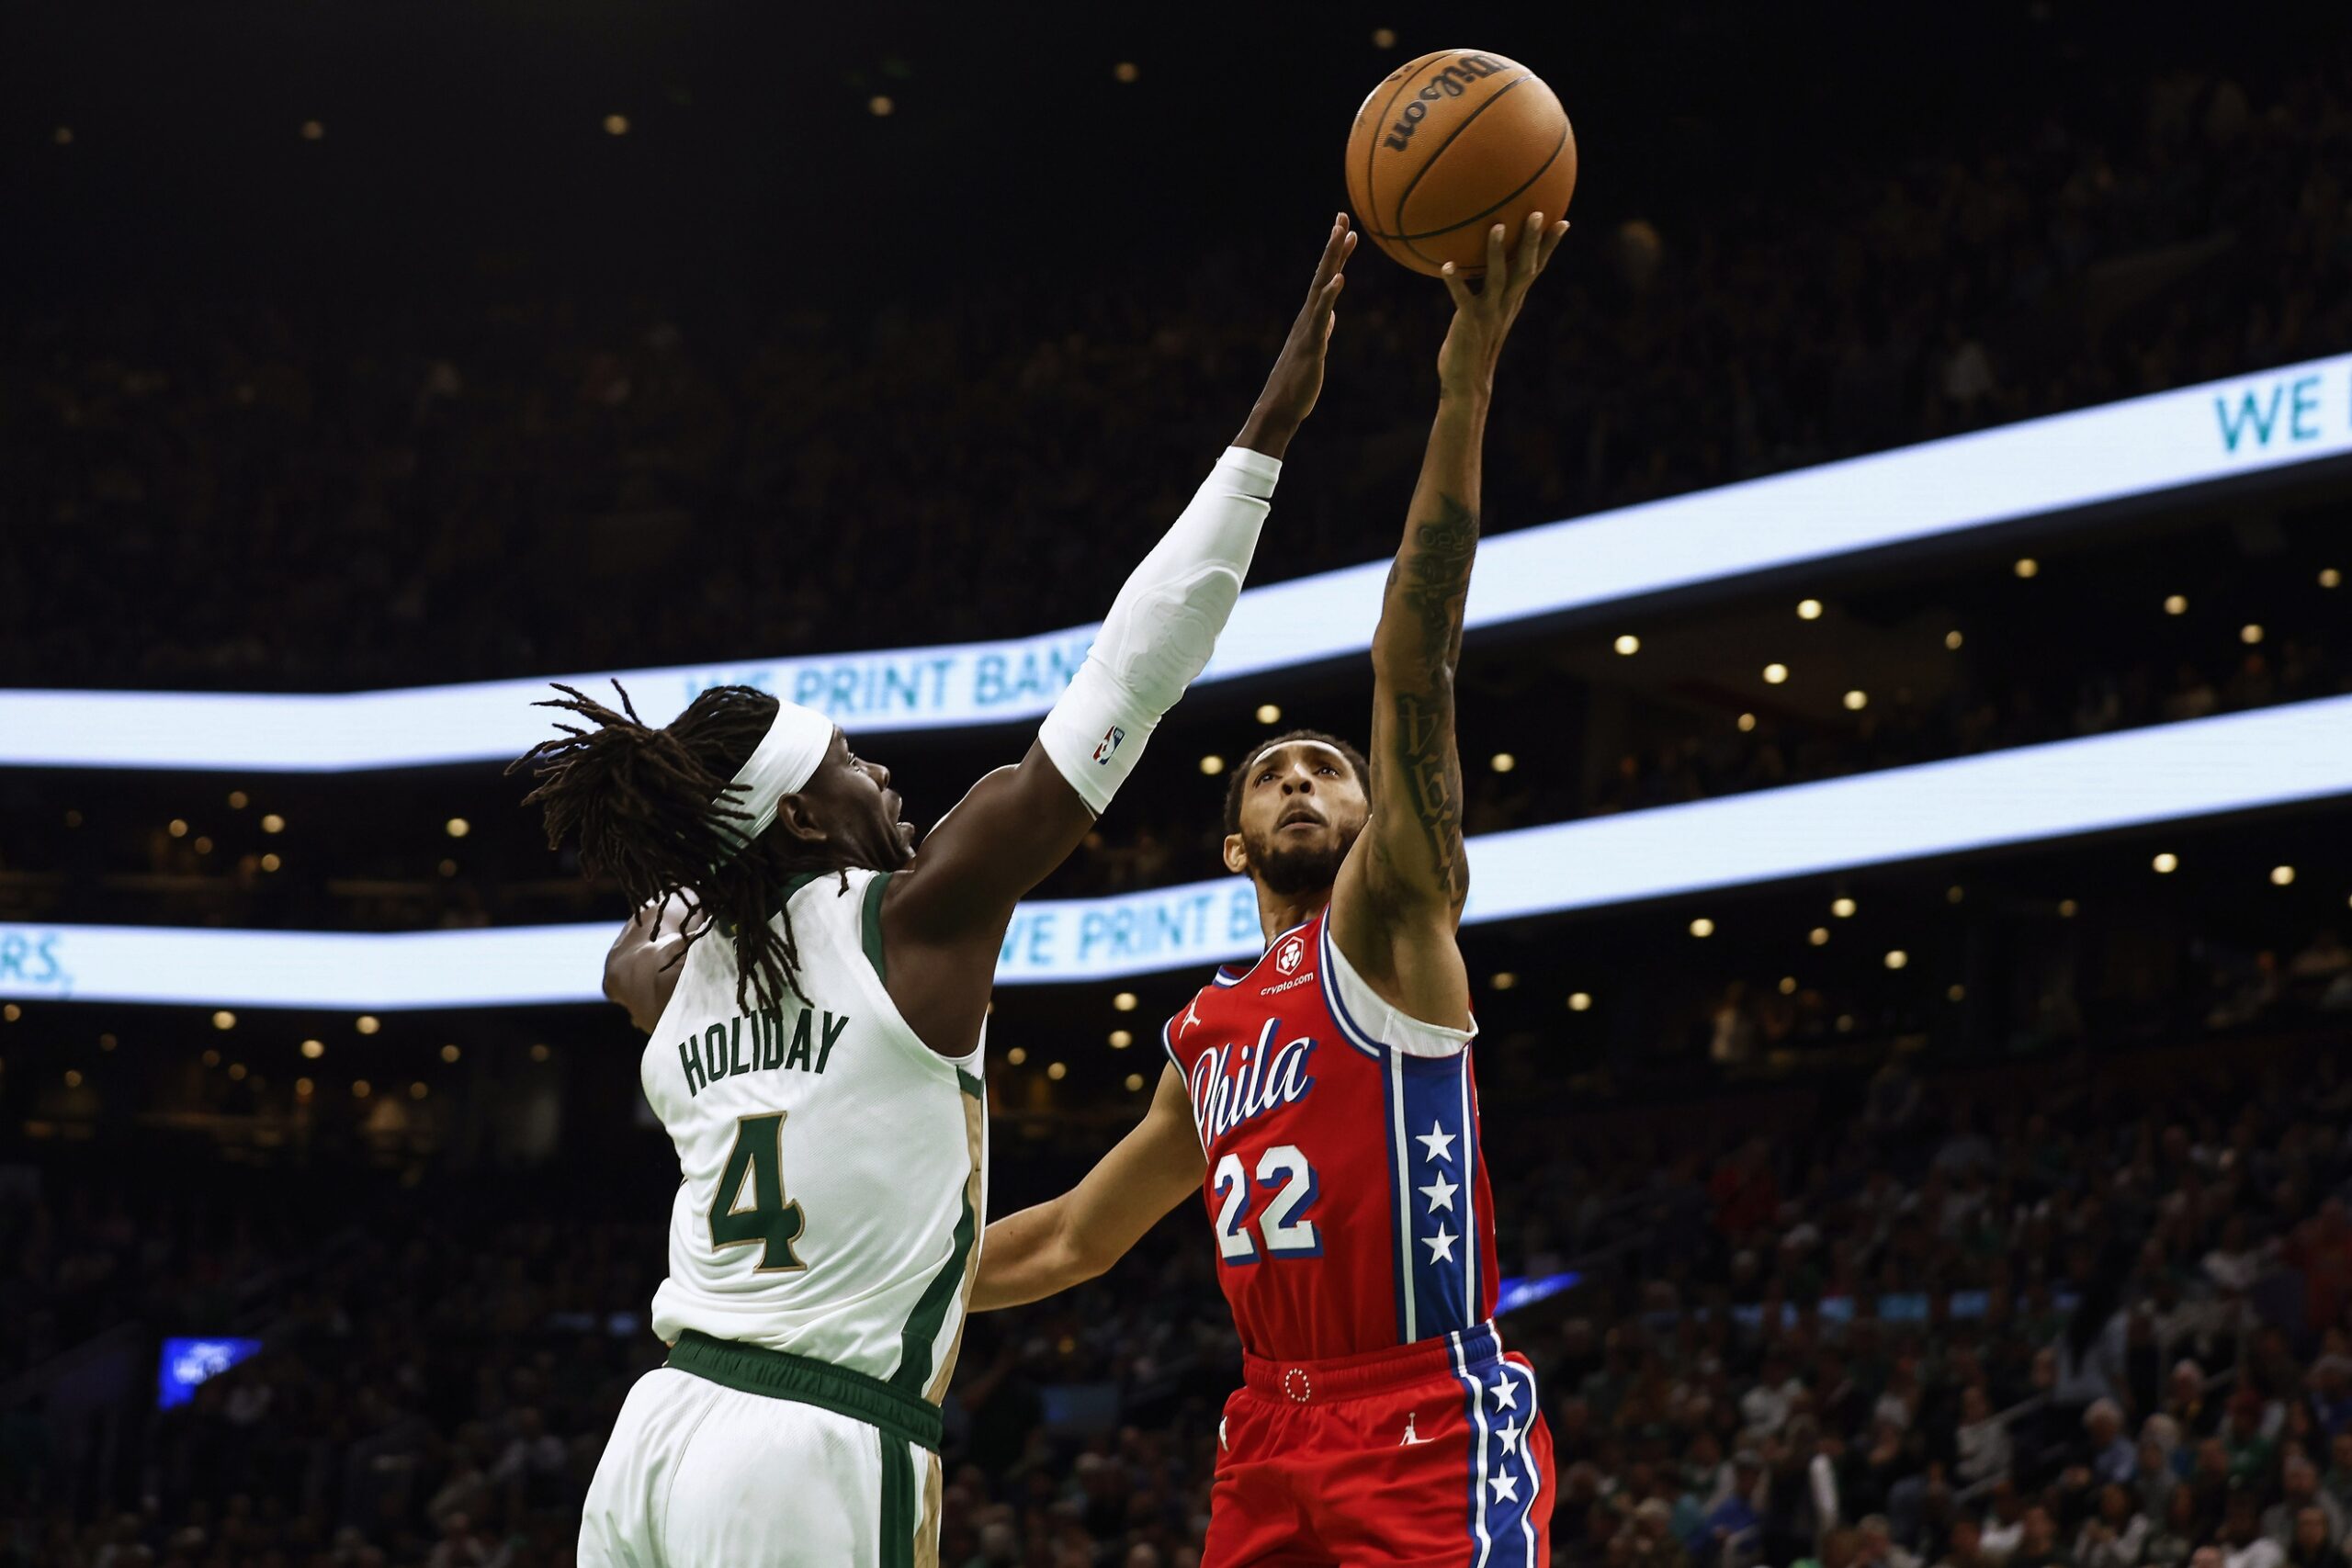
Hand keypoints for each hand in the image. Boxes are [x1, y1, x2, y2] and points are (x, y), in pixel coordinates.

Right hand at [1237, 214, 1354, 455]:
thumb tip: (1330, 317)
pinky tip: (1340, 279)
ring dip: (1332, 260)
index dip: (1336, 253)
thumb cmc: (1298, 384)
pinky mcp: (1311, 343)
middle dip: (1333, 244)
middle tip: (1342, 216)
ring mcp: (1308, 328)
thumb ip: (1322, 331)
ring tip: (1343, 234)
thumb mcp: (1316, 350)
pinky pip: (1321, 316)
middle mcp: (1308, 316)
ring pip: (1322, 287)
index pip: (1326, 278)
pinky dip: (1330, 296)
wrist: (1281, 408)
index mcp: (1312, 318)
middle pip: (1323, 273)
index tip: (1345, 228)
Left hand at [1436, 211, 1569, 397]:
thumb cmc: (1473, 348)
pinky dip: (1455, 282)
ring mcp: (1489, 313)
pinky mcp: (1470, 322)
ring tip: (1498, 227)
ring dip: (1498, 252)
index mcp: (1513, 301)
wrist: (1468, 384)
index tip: (1562, 221)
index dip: (1550, 246)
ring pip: (1498, 277)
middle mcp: (1506, 304)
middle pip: (1525, 267)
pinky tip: (1446, 265)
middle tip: (1538, 213)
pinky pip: (1462, 298)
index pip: (1536, 268)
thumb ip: (1488, 295)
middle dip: (1534, 241)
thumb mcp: (1485, 317)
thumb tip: (1478, 271)